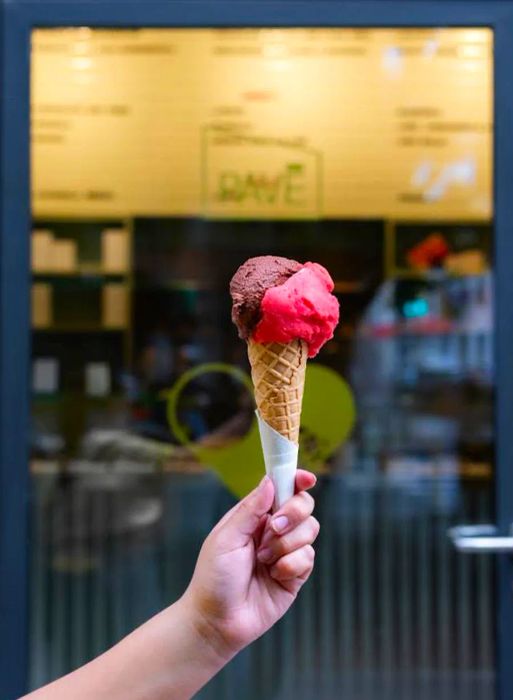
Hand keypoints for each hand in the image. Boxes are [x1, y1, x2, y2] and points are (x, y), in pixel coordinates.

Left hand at [182, 471, 318, 660]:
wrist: (217, 621)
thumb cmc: (214, 577)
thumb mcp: (227, 537)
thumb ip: (250, 509)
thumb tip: (269, 481)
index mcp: (254, 515)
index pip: (281, 488)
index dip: (296, 479)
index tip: (307, 478)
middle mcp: (273, 529)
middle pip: (303, 505)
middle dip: (293, 513)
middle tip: (273, 528)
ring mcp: (286, 551)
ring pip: (310, 530)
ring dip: (287, 544)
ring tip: (264, 560)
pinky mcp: (295, 574)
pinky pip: (308, 557)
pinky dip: (291, 564)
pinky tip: (274, 575)